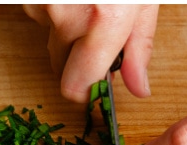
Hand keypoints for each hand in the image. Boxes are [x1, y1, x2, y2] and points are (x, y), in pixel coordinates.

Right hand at [23, 4, 157, 102]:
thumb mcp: (145, 3)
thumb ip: (140, 47)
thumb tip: (139, 89)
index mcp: (104, 20)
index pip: (77, 86)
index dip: (85, 93)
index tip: (95, 88)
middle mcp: (67, 16)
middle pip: (61, 66)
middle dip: (79, 58)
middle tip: (101, 33)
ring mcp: (42, 4)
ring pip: (52, 38)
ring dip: (68, 30)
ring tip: (90, 4)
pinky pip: (42, 16)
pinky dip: (57, 10)